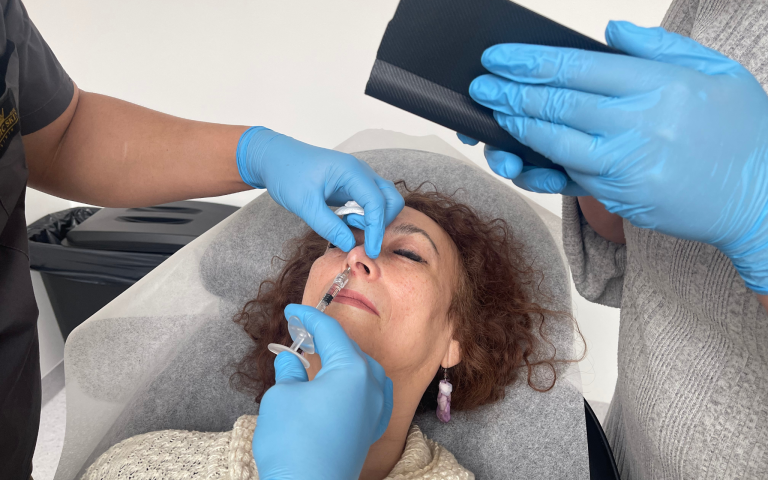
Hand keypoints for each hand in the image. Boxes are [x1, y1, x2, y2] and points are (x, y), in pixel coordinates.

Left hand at [237, 128, 403, 257]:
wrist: (274, 158)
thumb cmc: (286, 174)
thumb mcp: (305, 205)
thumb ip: (329, 226)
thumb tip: (350, 245)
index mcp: (351, 171)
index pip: (377, 202)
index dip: (376, 229)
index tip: (370, 251)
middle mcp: (361, 172)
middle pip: (390, 199)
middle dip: (381, 222)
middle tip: (358, 234)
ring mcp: (359, 177)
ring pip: (383, 200)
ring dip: (374, 218)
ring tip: (346, 223)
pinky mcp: (353, 185)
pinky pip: (370, 201)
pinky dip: (366, 215)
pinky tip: (346, 220)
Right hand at [252, 304, 393, 479]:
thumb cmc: (294, 443)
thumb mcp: (282, 396)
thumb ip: (290, 371)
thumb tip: (291, 360)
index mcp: (353, 369)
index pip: (331, 331)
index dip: (308, 318)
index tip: (292, 311)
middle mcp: (372, 385)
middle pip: (348, 349)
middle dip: (325, 338)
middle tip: (300, 331)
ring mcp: (376, 408)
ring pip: (360, 369)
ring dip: (340, 359)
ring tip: (316, 355)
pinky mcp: (372, 427)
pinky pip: (366, 392)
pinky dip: (351, 382)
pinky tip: (338, 384)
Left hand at [467, 21, 767, 292]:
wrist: (761, 196)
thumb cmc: (742, 132)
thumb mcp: (715, 71)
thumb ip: (658, 47)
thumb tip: (609, 31)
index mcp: (658, 86)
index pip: (576, 68)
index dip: (530, 62)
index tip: (499, 57)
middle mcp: (636, 125)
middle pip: (556, 103)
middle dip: (510, 92)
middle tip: (481, 85)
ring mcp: (624, 165)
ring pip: (553, 142)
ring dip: (515, 126)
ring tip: (491, 112)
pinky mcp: (618, 195)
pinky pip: (566, 177)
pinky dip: (536, 164)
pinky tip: (515, 153)